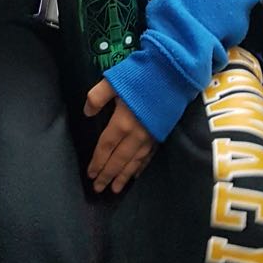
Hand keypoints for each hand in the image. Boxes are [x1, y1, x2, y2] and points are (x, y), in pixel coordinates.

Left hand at [84, 79, 156, 194]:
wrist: (175, 73)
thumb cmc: (142, 74)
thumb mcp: (113, 80)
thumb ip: (97, 97)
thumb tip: (87, 113)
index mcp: (122, 122)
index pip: (105, 147)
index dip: (97, 162)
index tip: (90, 174)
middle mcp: (136, 134)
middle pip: (119, 159)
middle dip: (108, 175)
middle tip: (99, 189)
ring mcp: (150, 136)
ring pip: (134, 162)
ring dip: (123, 176)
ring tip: (115, 189)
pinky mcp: (162, 134)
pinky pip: (149, 156)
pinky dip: (141, 168)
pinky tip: (136, 175)